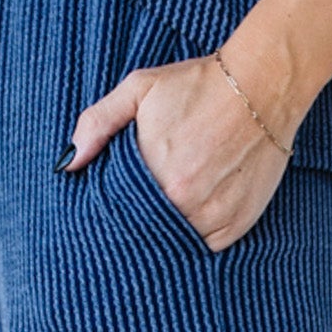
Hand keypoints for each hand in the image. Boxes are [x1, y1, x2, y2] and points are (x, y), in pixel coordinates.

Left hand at [60, 50, 302, 252]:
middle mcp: (184, 200)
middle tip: (141, 212)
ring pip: (176, 242)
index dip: (113, 214)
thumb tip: (68, 164)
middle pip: (147, 231)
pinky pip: (205, 246)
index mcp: (154, 172)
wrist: (263, 86)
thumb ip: (98, 123)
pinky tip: (193, 216)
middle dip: (139, 225)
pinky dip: (197, 237)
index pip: (119, 213)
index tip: (112, 212)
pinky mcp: (236, 224)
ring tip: (167, 212)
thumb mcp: (140, 89)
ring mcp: (213, 216)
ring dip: (168, 233)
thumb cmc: (197, 85)